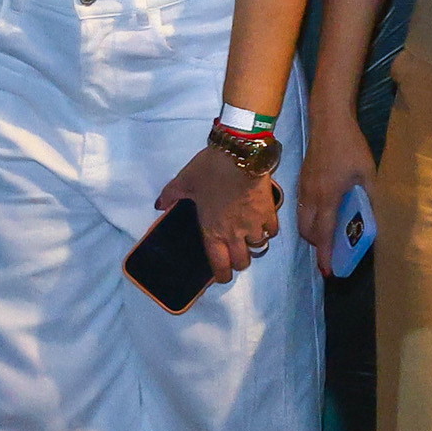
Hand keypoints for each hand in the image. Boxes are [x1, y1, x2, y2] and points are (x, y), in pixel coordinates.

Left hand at [154, 135, 285, 282]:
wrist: (240, 154)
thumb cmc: (210, 170)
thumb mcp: (184, 181)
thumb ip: (170, 195)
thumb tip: (159, 205)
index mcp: (213, 231)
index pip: (219, 265)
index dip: (221, 276)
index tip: (222, 276)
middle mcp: (235, 234)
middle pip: (243, 262)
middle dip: (239, 262)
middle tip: (236, 253)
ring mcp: (254, 225)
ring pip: (259, 247)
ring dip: (254, 244)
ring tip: (250, 236)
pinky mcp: (269, 212)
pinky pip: (272, 230)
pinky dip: (268, 230)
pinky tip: (263, 222)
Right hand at [302, 122, 375, 270]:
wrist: (328, 122)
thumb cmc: (351, 147)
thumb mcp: (368, 172)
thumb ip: (371, 197)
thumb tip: (376, 218)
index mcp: (328, 197)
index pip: (324, 234)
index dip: (326, 255)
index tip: (328, 272)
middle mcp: (311, 197)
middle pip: (308, 232)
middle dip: (318, 246)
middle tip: (333, 253)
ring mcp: (303, 189)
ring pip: (302, 221)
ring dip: (313, 233)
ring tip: (330, 236)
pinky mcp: (301, 181)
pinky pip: (302, 209)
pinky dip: (310, 219)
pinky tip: (325, 214)